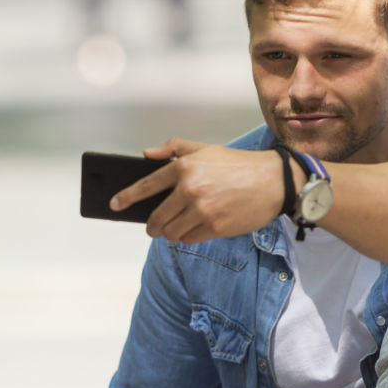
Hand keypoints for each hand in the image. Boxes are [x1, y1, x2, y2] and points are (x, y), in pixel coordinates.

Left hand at [109, 138, 285, 242]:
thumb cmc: (238, 165)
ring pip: (172, 232)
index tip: (115, 204)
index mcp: (184, 167)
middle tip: (153, 227)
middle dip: (152, 225)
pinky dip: (188, 237)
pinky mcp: (215, 228)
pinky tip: (195, 228)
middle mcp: (190, 190)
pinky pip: (190, 239)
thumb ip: (173, 148)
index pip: (146, 185)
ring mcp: (202, 211)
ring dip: (170, 233)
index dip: (126, 197)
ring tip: (176, 228)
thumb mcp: (205, 148)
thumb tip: (147, 153)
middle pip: (157, 218)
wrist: (273, 181)